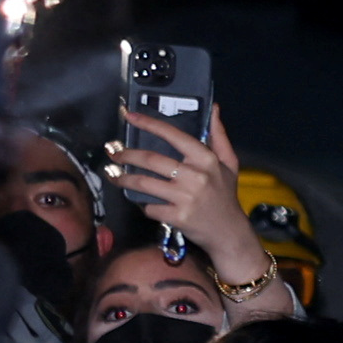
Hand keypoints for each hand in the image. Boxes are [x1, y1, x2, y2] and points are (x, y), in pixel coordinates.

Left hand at [110, 108, 277, 302]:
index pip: (172, 135)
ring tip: (115, 176)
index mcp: (206, 159)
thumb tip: (214, 109)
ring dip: (123, 179)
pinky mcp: (176, 216)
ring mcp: (185, 197)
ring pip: (143, 183)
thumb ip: (219, 136)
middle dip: (126, 155)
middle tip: (114, 153)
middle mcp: (195, 176)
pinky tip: (142, 202)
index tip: (130, 116)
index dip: (148, 123)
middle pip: (150, 159)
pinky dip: (143, 204)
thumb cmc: (225, 196)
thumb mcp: (228, 164)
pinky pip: (149, 206)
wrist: (229, 234)